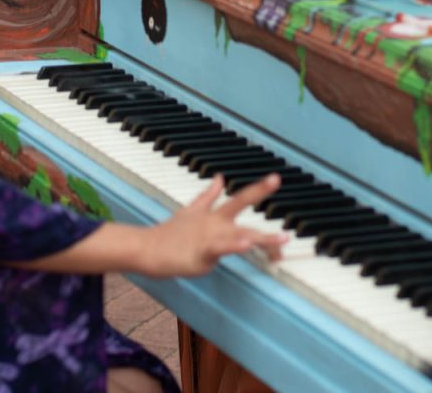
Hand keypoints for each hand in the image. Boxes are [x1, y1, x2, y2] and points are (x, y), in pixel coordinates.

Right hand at [141, 174, 287, 278]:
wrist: (149, 249)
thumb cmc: (170, 233)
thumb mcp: (191, 211)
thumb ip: (208, 196)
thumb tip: (219, 178)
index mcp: (215, 215)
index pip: (240, 198)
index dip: (258, 188)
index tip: (275, 178)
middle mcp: (216, 223)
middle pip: (241, 206)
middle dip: (259, 193)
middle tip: (276, 180)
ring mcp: (210, 237)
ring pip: (241, 235)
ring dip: (263, 238)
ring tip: (282, 240)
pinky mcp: (202, 253)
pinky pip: (221, 249)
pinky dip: (234, 246)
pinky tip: (246, 245)